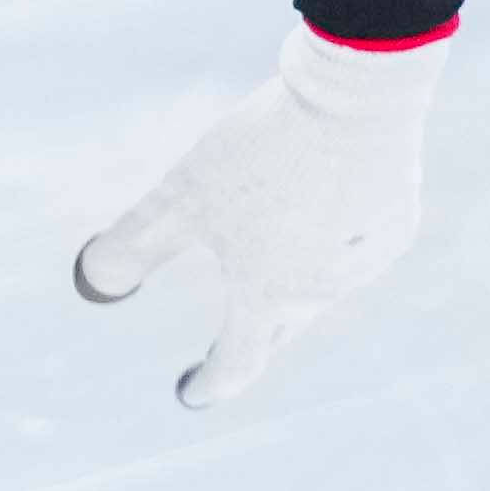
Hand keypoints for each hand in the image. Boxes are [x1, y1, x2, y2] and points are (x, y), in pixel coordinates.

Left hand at [74, 21, 444, 408]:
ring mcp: (370, 257)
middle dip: (254, 344)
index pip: (239, 358)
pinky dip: (330, 250)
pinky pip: (355, 250)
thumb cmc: (261, 153)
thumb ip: (136, 243)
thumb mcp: (181, 196)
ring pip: (322, 287)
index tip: (192, 393)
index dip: (213, 379)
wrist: (357, 98)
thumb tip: (93, 281)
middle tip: (230, 357)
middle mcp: (326, 288)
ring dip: (294, 294)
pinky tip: (323, 227)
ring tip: (272, 294)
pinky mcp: (397, 221)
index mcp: (271, 293)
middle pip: (283, 328)